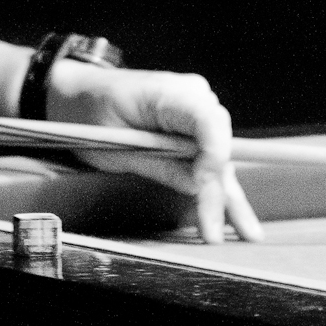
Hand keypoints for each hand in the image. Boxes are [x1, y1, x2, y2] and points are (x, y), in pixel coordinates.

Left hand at [48, 62, 263, 243]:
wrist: (78, 92)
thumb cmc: (88, 113)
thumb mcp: (114, 144)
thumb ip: (159, 163)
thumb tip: (198, 187)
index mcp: (168, 92)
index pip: (209, 121)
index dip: (212, 156)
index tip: (202, 186)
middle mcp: (191, 97)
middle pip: (217, 147)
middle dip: (218, 190)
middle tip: (214, 231)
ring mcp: (194, 111)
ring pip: (219, 158)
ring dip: (228, 196)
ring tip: (247, 233)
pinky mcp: (192, 128)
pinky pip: (207, 159)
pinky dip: (216, 187)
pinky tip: (236, 217)